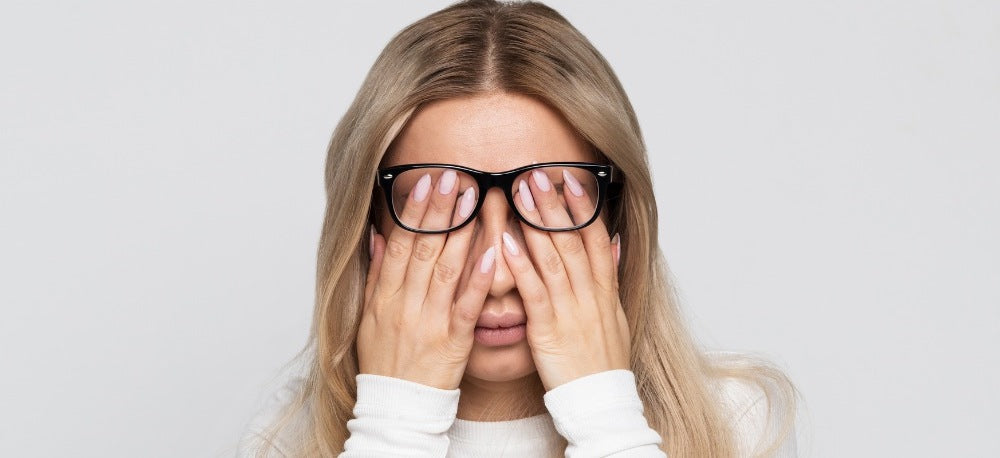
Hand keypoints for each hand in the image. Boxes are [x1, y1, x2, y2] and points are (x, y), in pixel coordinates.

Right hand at [357, 170, 495, 389]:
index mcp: (384, 297)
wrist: (396, 407)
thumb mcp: (370, 317)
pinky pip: (467, 304)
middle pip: (423, 249)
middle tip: (453, 176)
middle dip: (439, 210)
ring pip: (445, 269)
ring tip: (474, 199)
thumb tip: (379, 237)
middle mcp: (404, 304)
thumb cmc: (385, 361)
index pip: (400, 245)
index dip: (413, 212)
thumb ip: (377, 275)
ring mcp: (429, 321)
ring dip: (460, 231)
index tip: (426, 182)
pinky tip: (494, 251)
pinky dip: (480, 277)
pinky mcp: (452, 340)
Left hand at [502, 168, 628, 390]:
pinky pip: (535, 292)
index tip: (573, 178)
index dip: (585, 206)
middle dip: (555, 204)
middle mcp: (590, 293)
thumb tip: (613, 243)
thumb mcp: (615, 315)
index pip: (596, 237)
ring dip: (536, 223)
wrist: (600, 400)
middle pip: (573, 239)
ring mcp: (571, 310)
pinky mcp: (549, 329)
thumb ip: (609, 276)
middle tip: (538, 173)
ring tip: (521, 193)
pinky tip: (507, 242)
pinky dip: (521, 265)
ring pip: (554, 258)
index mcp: (604, 289)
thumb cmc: (602, 359)